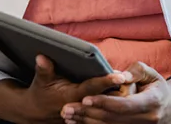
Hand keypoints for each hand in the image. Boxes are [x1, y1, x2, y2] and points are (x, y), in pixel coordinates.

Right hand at [0, 55, 132, 123]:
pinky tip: (126, 94)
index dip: (106, 80)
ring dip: (120, 96)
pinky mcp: (87, 115)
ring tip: (134, 85)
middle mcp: (81, 104)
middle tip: (134, 79)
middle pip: (105, 97)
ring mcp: (85, 112)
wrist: (36, 113)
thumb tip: (42, 56)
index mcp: (72, 95)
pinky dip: (114, 104)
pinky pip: (104, 111)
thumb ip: (44, 69)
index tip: (120, 75)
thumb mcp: (41, 80)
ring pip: (107, 106)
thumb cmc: (41, 92)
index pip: (93, 87)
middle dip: (120, 89)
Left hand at [60, 62, 170, 123]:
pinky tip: (79, 123)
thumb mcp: (151, 74)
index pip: (124, 105)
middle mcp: (146, 119)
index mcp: (152, 102)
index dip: (104, 103)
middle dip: (87, 114)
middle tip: (67, 108)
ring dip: (86, 122)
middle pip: (112, 119)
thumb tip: (119, 75)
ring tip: (68, 116)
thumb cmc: (157, 86)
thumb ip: (136, 71)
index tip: (85, 99)